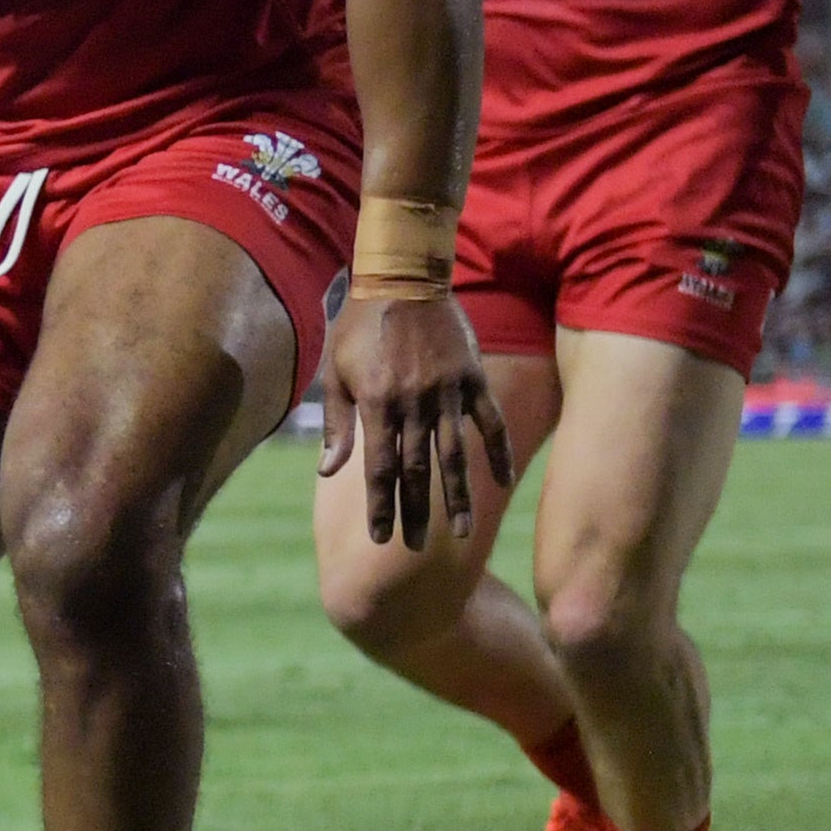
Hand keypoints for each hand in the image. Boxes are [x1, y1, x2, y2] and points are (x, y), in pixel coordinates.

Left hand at [320, 290, 511, 547]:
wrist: (402, 280)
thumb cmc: (358, 328)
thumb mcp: (335, 372)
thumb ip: (338, 424)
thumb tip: (329, 473)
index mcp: (377, 404)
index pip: (378, 469)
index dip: (380, 506)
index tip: (381, 538)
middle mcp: (414, 403)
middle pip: (416, 470)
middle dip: (416, 513)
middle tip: (417, 550)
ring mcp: (448, 392)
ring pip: (455, 455)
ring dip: (457, 496)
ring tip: (459, 533)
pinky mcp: (474, 379)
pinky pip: (491, 422)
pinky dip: (497, 453)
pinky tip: (501, 483)